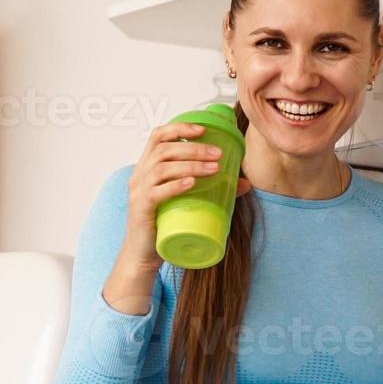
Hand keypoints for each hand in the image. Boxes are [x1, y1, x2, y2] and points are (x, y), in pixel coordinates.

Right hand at [115, 122, 251, 270]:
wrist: (142, 256)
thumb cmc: (164, 226)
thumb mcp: (185, 202)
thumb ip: (211, 189)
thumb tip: (244, 183)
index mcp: (146, 167)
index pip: (157, 136)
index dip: (179, 127)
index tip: (203, 130)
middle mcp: (139, 175)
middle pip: (164, 150)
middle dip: (193, 147)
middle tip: (218, 154)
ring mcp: (138, 192)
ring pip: (162, 168)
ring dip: (191, 165)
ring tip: (214, 169)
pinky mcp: (141, 210)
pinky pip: (156, 193)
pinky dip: (175, 185)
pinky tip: (192, 184)